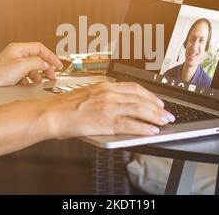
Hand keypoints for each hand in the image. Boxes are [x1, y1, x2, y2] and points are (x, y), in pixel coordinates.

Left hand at [0, 42, 62, 87]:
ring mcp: (14, 63)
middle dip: (45, 67)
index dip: (50, 56)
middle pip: (37, 58)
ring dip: (37, 75)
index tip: (57, 64)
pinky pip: (25, 74)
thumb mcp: (22, 66)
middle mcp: (16, 54)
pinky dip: (29, 80)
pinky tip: (27, 84)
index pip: (40, 48)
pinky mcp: (12, 73)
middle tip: (52, 76)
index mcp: (18, 48)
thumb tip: (46, 63)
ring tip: (38, 82)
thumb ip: (37, 62)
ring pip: (32, 68)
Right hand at [40, 82, 175, 138]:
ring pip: (139, 110)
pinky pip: (130, 125)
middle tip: (167, 114)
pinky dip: (144, 128)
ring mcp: (108, 107)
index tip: (157, 101)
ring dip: (155, 117)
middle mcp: (109, 94)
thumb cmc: (64, 106)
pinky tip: (152, 131)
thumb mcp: (87, 94)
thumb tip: (117, 105)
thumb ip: (104, 97)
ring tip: (164, 122)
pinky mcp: (106, 122)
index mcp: (105, 86)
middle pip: (141, 99)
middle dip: (157, 107)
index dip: (149, 95)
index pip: (134, 88)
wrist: (51, 113)